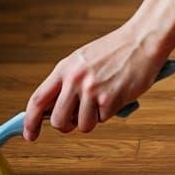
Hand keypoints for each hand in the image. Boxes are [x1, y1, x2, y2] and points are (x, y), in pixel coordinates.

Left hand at [23, 24, 166, 140]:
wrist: (143, 39)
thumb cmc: (116, 50)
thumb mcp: (84, 59)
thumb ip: (68, 81)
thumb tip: (55, 110)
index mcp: (65, 68)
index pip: (37, 100)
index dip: (30, 122)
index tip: (30, 135)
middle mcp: (75, 80)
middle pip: (58, 120)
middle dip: (67, 125)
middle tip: (78, 118)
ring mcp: (92, 90)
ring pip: (82, 125)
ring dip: (93, 119)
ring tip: (104, 100)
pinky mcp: (110, 99)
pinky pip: (104, 119)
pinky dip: (111, 111)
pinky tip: (118, 93)